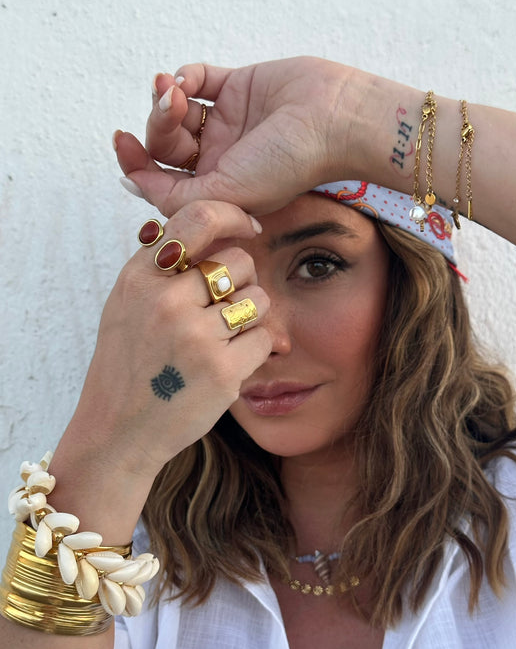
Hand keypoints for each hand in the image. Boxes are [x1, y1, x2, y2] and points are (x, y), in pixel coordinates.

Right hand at [62, 201, 270, 480]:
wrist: (118, 432)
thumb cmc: (127, 368)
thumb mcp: (126, 306)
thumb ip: (159, 267)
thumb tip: (207, 227)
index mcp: (140, 278)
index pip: (198, 218)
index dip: (233, 216)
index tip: (249, 227)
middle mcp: (166, 300)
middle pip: (239, 261)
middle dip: (241, 283)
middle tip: (223, 309)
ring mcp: (195, 336)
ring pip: (258, 299)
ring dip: (249, 318)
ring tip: (221, 340)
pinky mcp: (222, 370)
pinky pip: (264, 337)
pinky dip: (254, 350)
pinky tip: (228, 364)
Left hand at [115, 56, 367, 216]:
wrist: (333, 120)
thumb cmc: (288, 166)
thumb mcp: (225, 196)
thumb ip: (175, 198)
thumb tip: (132, 183)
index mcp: (216, 189)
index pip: (162, 179)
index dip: (135, 163)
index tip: (121, 143)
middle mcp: (218, 159)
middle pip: (165, 145)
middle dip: (157, 126)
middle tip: (170, 107)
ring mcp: (226, 123)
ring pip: (175, 111)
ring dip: (165, 99)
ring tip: (174, 89)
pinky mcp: (236, 88)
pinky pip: (197, 79)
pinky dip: (185, 75)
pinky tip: (189, 79)